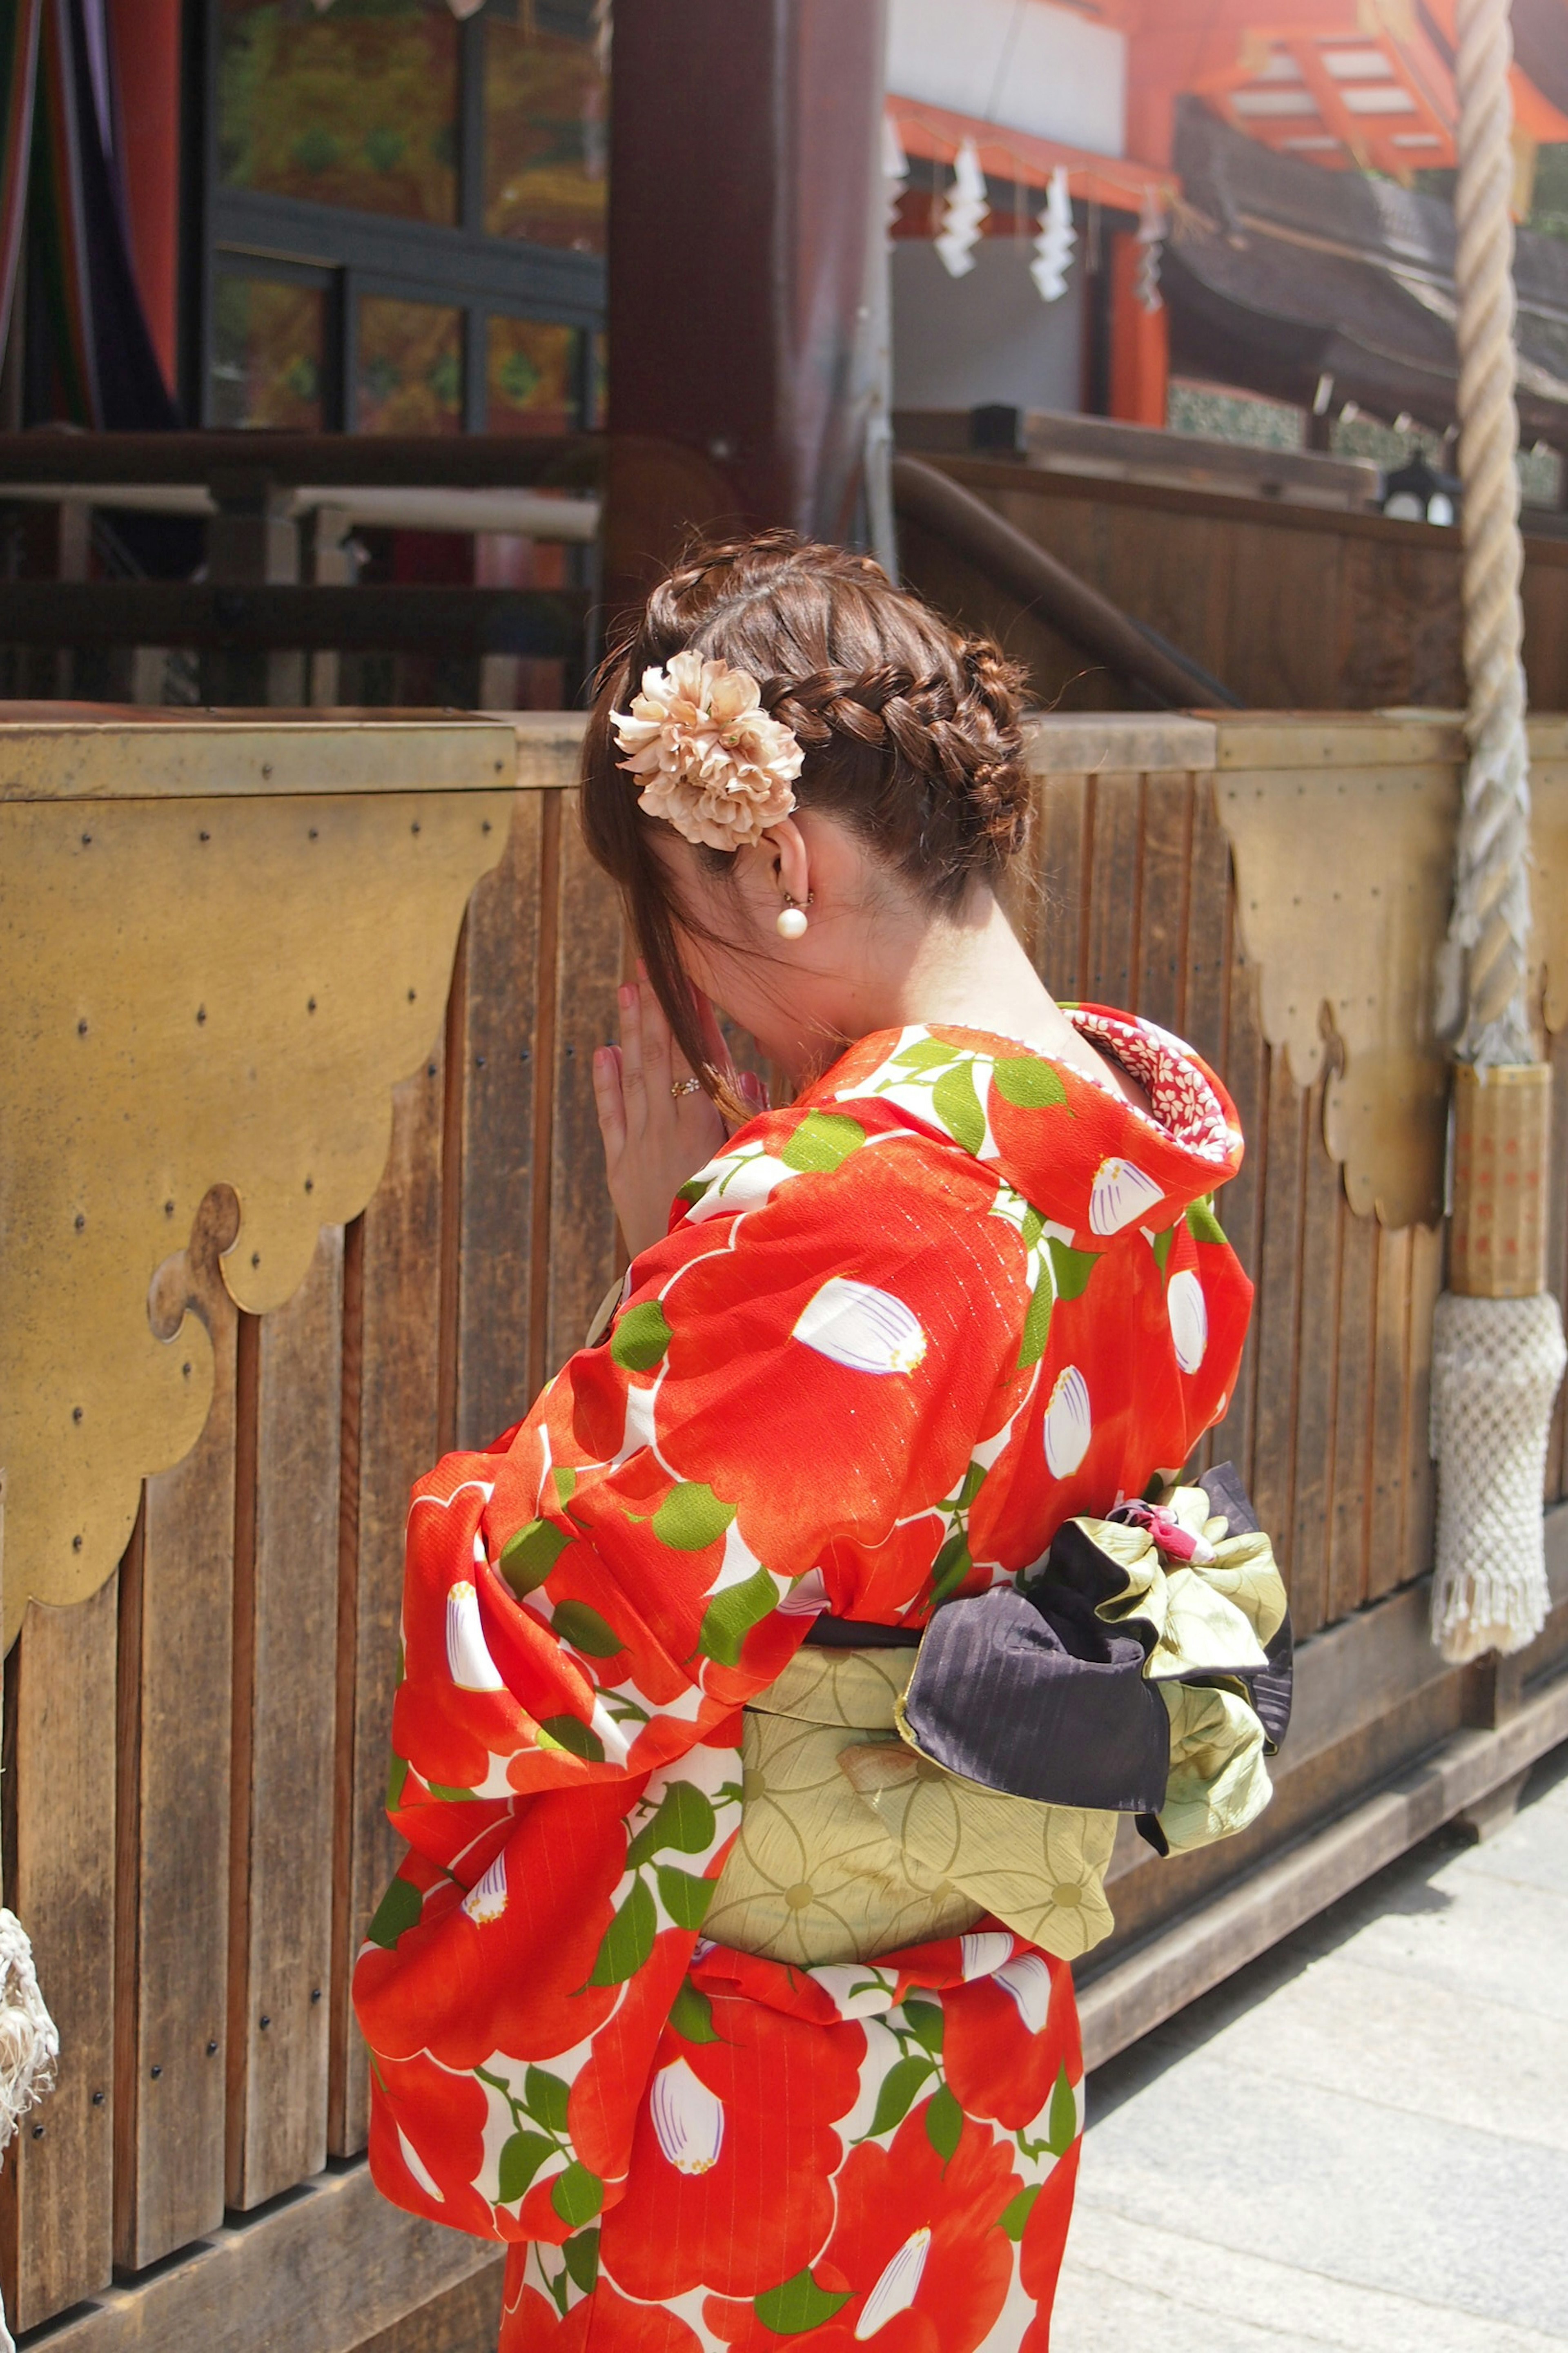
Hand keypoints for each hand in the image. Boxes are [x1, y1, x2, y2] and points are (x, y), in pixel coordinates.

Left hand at [593, 978, 766, 1257]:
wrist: (688, 1278)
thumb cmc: (735, 1222)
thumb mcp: (752, 1170)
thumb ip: (748, 1119)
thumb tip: (742, 1071)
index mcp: (704, 1128)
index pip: (696, 1058)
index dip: (692, 1017)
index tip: (687, 980)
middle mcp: (666, 1131)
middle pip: (660, 1058)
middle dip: (655, 1010)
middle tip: (647, 966)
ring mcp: (638, 1148)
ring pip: (633, 1078)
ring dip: (631, 1033)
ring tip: (627, 992)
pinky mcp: (619, 1169)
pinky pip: (611, 1117)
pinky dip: (606, 1083)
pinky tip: (603, 1052)